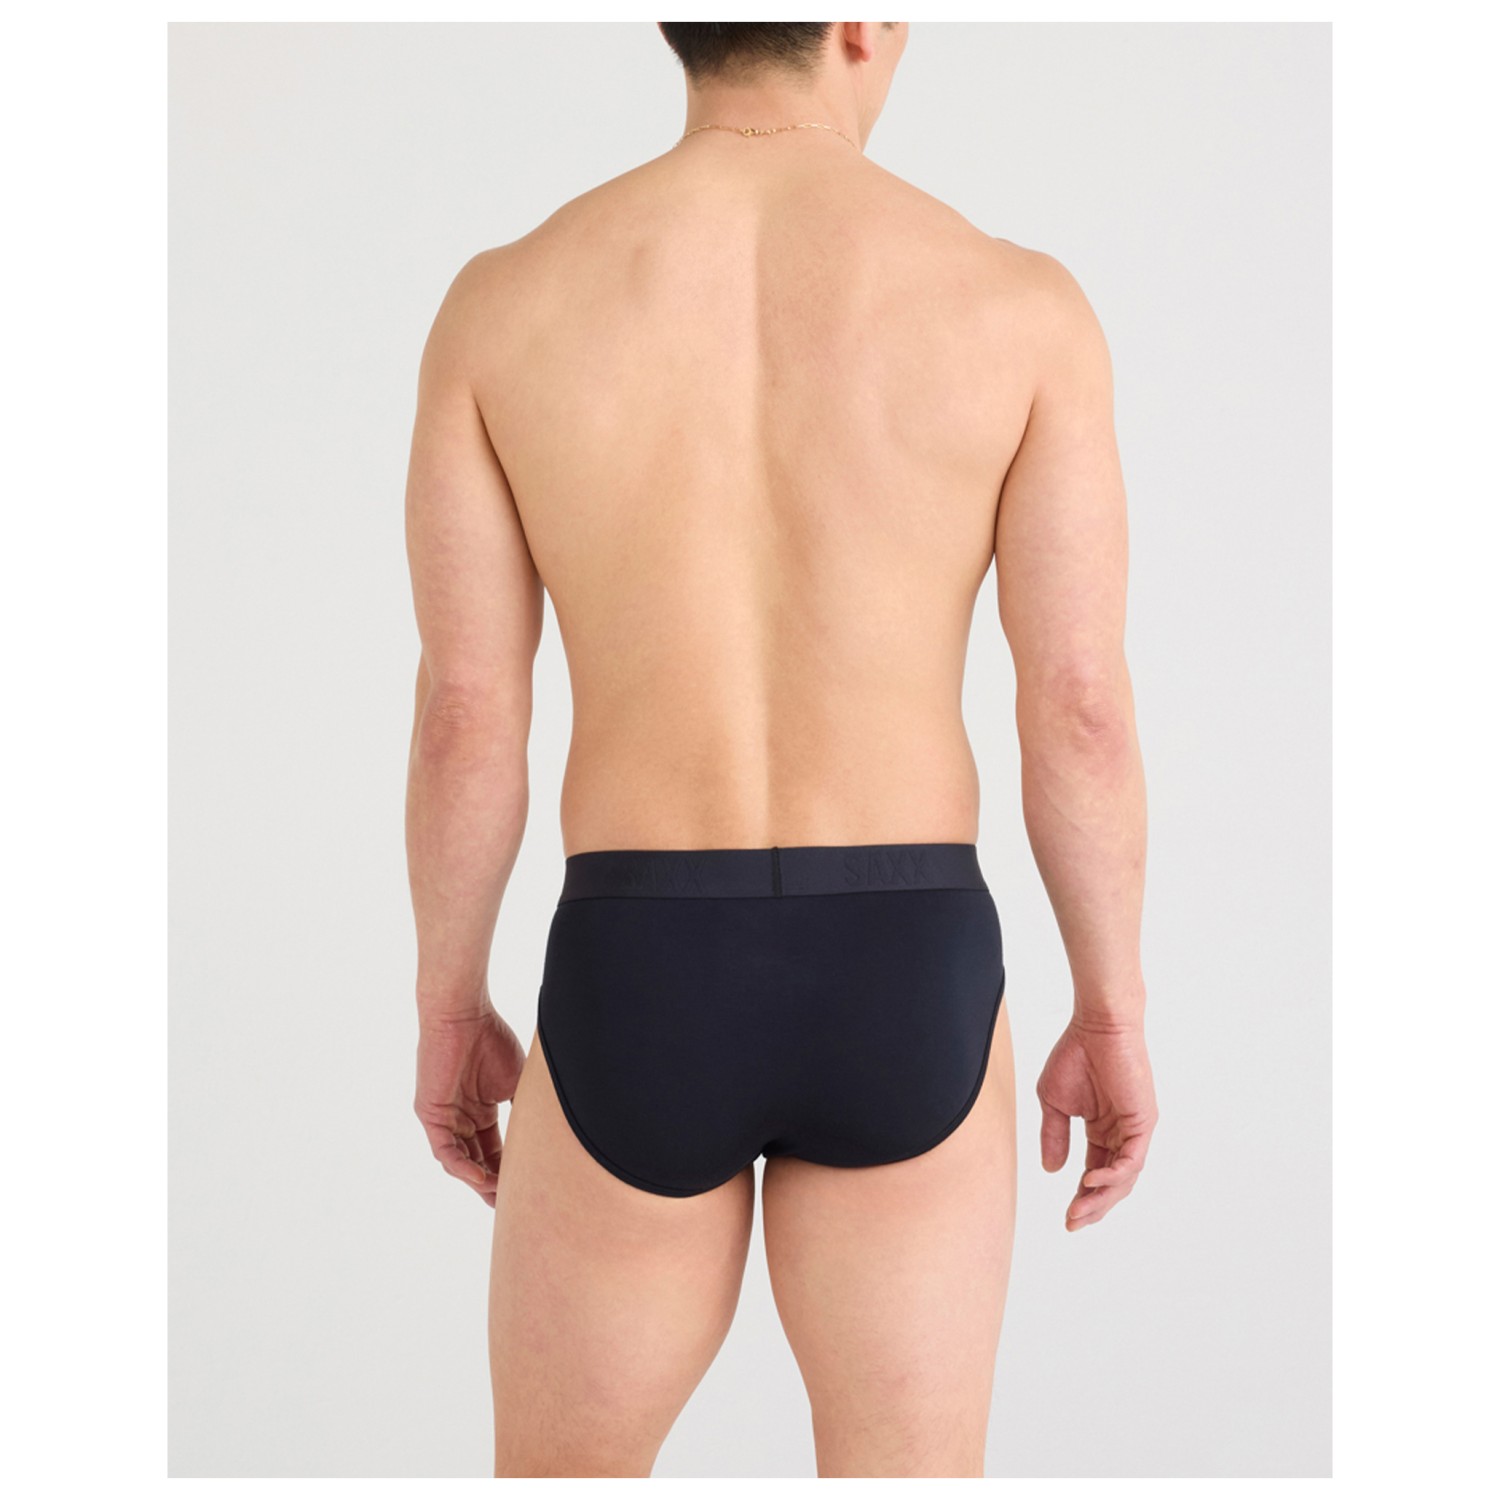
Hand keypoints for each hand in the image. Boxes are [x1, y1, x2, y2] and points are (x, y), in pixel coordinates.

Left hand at [415, 1002, 526, 1206]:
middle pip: (478, 1160)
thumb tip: (549, 1133)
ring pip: (460, 1160)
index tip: (529, 1188)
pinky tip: (480, 1177)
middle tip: (514, 1203)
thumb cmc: (491, 1039)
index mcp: (480, 1110)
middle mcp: (460, 1118)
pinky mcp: (431, 1114)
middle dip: (495, 1183)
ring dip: (479, 1180)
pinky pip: (445, 1149)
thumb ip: (525, 1108)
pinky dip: (462, 1166)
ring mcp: (444, 1117)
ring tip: (499, 1196)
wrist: (464, 1014)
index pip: (495, 1149)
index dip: (510, 1170)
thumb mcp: (517, 1082)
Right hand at [1036, 1016, 1157, 1230]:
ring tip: (1078, 1210)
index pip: (1096, 1172)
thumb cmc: (1075, 1055)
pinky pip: (1133, 1158)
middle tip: (1072, 1222)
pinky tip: (1091, 1181)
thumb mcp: (1054, 1103)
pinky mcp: (1143, 1121)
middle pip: (1112, 1182)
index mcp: (1103, 1129)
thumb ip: (1054, 1136)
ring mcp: (1135, 1129)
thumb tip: (1052, 1171)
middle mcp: (1122, 1133)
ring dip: (1102, 1197)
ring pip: (1124, 1177)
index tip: (1066, 1217)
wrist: (1095, 1026)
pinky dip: (1114, 1174)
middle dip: (1093, 1206)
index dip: (1083, 1197)